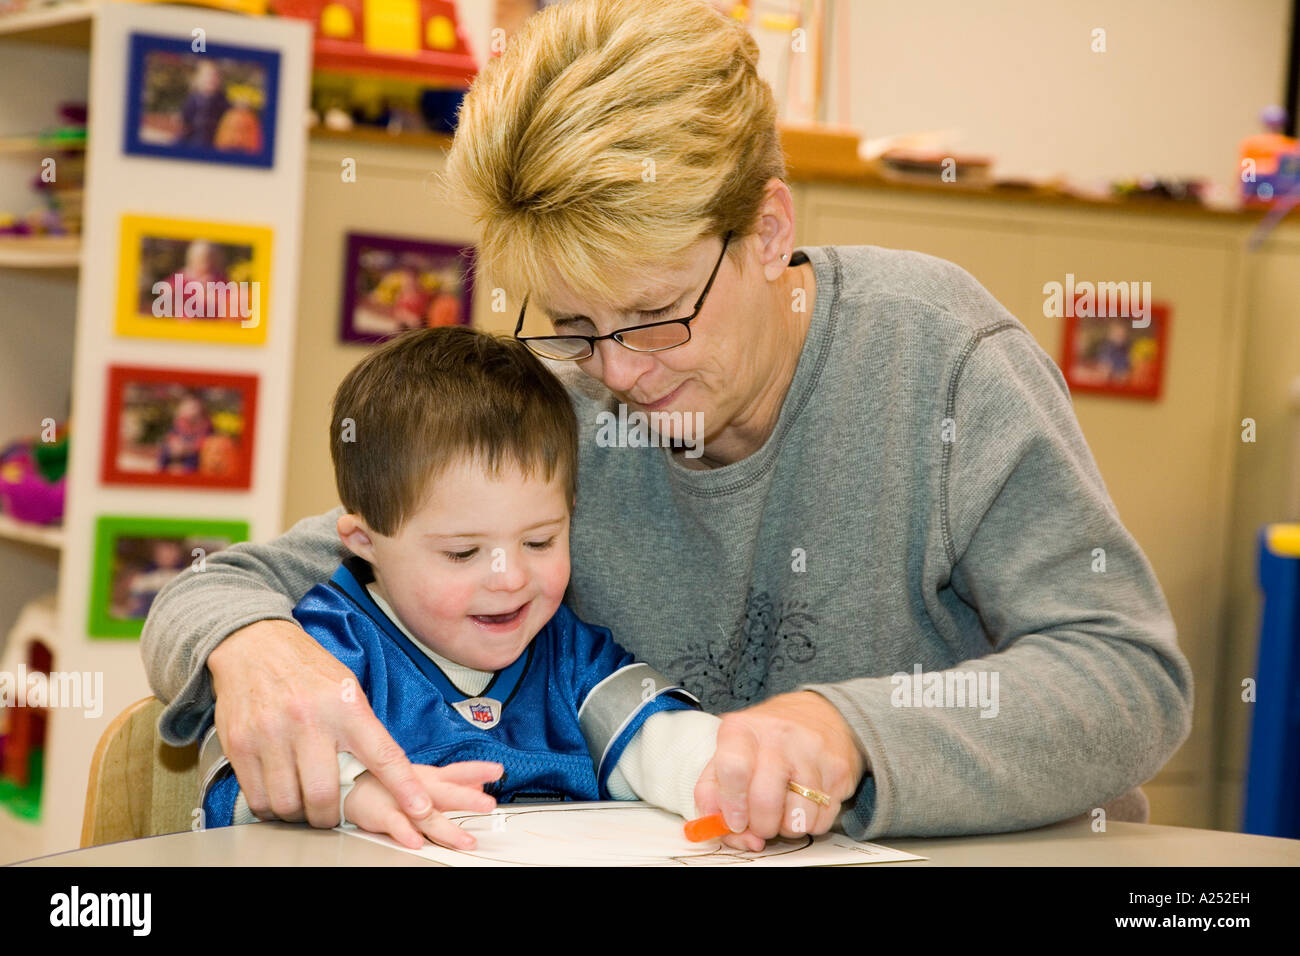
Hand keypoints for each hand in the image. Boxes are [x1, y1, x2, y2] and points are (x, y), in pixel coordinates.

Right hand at [208, 620, 498, 832]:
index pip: (383, 755)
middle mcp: (309, 719)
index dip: (405, 788)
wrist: (254, 644)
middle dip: (330, 817)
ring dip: (298, 814)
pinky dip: (271, 808)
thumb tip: (389, 775)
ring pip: (289, 803)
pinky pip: (258, 798)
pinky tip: (277, 796)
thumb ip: (363, 731)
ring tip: (302, 803)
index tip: (423, 812)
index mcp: (346, 705)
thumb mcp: (348, 690)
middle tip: (330, 813)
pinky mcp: (240, 744)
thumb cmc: (308, 670)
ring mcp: (271, 733)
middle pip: (325, 795)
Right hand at [344, 765, 501, 849]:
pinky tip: (416, 842)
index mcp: (431, 778)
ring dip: (447, 828)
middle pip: (447, 793)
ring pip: (427, 815)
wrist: (353, 787)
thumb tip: (479, 782)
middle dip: (468, 799)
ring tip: (466, 840)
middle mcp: (420, 789)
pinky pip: (396, 826)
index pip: (458, 772)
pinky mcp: (383, 814)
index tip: (498, 770)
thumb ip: (454, 782)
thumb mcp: (427, 779)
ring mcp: (402, 801)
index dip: (478, 770)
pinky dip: (406, 834)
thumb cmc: (393, 783)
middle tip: (489, 804)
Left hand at [693, 691, 867, 851]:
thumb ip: (713, 792)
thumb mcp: (730, 752)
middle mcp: (779, 735)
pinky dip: (810, 824)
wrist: (819, 712)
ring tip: (784, 809)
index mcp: (742, 728)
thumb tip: (718, 829)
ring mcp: (813, 751)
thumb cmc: (765, 741)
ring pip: (796, 819)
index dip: (732, 804)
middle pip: (765, 800)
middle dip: (760, 826)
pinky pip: (821, 821)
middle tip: (760, 822)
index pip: (733, 768)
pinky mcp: (839, 770)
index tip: (735, 822)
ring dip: (786, 828)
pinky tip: (805, 804)